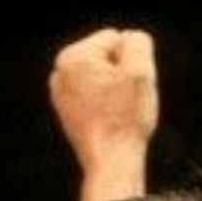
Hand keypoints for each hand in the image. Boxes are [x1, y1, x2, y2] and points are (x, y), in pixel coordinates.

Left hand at [50, 27, 157, 200]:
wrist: (111, 162)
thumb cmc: (126, 119)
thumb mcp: (141, 71)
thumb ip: (138, 42)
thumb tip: (130, 39)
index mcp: (73, 56)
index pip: (116, 38)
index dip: (132, 60)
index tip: (129, 87)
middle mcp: (60, 72)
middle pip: (107, 57)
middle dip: (122, 74)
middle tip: (125, 102)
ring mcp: (61, 93)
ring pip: (102, 77)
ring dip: (116, 90)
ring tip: (118, 113)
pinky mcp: (67, 112)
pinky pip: (96, 96)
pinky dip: (106, 104)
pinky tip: (110, 121)